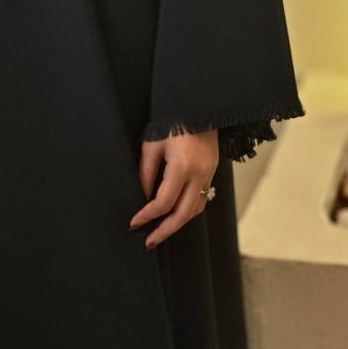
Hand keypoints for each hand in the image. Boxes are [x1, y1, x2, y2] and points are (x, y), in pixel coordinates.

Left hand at [129, 130, 218, 249]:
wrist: (199, 106)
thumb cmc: (172, 121)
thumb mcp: (151, 145)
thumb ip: (145, 173)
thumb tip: (142, 197)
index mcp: (182, 167)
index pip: (163, 203)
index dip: (147, 216)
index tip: (134, 223)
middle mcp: (200, 174)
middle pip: (183, 214)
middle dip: (165, 231)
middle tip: (149, 242)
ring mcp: (209, 174)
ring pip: (195, 210)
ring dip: (178, 223)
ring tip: (160, 231)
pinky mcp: (212, 171)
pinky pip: (201, 199)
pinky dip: (188, 210)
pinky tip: (175, 214)